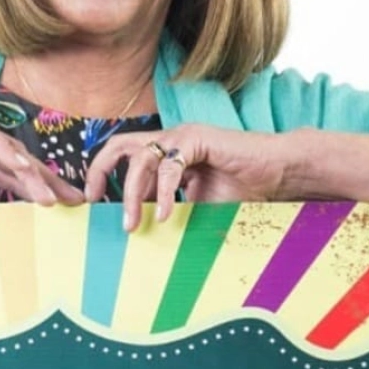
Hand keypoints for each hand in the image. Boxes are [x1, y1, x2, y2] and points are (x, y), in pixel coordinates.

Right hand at [0, 111, 84, 204]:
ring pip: (10, 151)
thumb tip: (6, 232)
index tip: (65, 210)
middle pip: (21, 163)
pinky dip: (8, 153)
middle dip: (48, 183)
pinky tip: (26, 170)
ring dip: (33, 174)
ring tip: (52, 197)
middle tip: (74, 202)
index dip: (40, 191)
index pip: (17, 176)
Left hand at [84, 125, 289, 230]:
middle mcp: (169, 141)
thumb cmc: (241, 190)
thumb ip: (166, 209)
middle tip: (95, 200)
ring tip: (131, 223)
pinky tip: (163, 215)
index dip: (102, 173)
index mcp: (165, 153)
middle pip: (119, 145)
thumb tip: (137, 231)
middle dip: (100, 171)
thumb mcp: (194, 206)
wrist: (276, 173)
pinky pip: (170, 166)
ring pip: (140, 158)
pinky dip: (163, 193)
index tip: (92, 201)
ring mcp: (183, 137)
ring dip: (131, 193)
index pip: (122, 155)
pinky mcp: (198, 139)